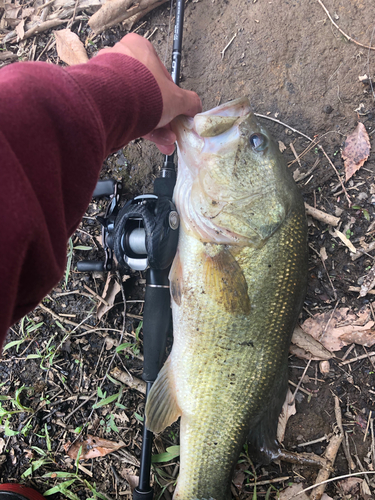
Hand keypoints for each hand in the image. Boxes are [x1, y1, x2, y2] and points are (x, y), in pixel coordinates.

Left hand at [98, 33, 201, 154]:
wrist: (112, 106)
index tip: (176, 112)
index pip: (161, 74)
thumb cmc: (145, 92)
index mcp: (139, 48)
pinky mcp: (98, 96)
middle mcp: (120, 58)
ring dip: (152, 125)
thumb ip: (189, 102)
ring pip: (134, 104)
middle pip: (147, 92)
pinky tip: (151, 139)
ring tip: (164, 142)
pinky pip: (121, 112)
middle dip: (162, 116)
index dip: (171, 96)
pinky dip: (136, 126)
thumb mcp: (177, 99)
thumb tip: (195, 108)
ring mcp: (106, 77)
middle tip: (171, 132)